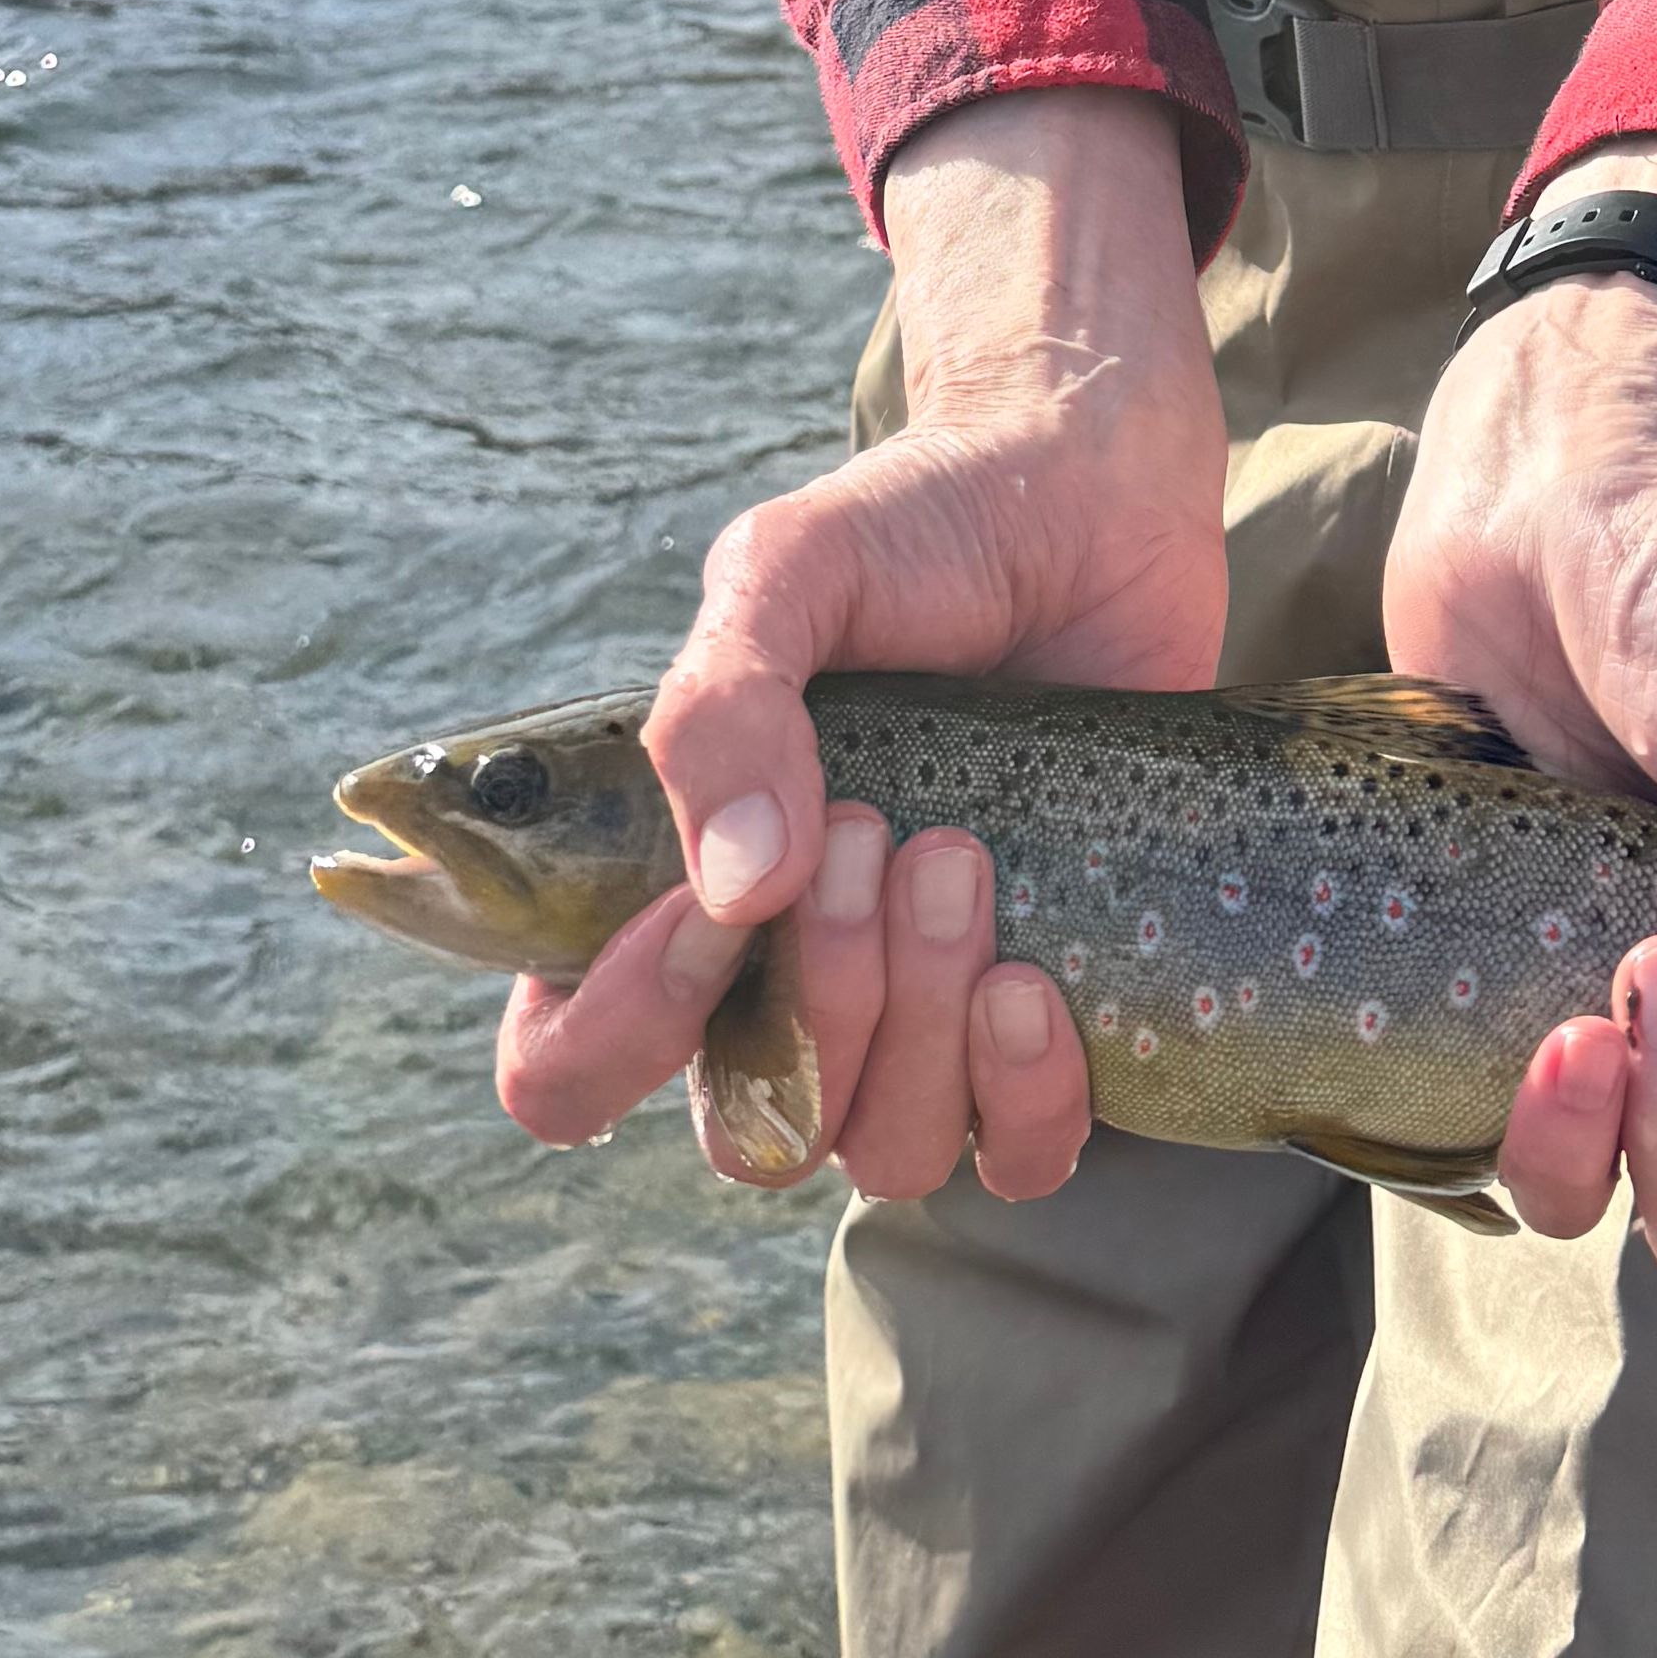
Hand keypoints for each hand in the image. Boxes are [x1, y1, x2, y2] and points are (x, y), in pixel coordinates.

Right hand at [496, 93, 1222, 1199]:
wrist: (1089, 500)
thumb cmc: (911, 538)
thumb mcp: (786, 577)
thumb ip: (722, 708)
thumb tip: (737, 892)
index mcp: (673, 897)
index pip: (568, 1070)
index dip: (622, 1032)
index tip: (715, 912)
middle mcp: (782, 985)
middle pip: (753, 1128)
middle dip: (820, 996)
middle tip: (881, 830)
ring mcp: (919, 1016)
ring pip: (885, 1149)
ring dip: (923, 1025)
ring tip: (966, 860)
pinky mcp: (1046, 1022)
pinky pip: (1020, 1157)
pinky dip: (1027, 1096)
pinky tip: (1038, 981)